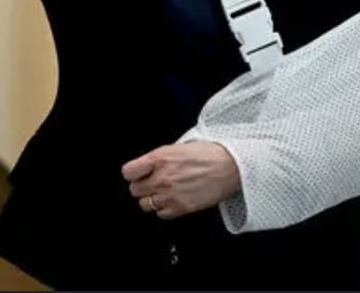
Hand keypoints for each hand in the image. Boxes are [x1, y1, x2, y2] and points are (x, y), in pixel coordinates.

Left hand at [121, 141, 240, 219]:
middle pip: (135, 190)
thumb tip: (148, 164)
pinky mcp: (182, 208)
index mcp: (160, 158)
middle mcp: (162, 177)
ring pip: (145, 204)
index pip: (128, 172)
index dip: (132, 173)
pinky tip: (172, 200)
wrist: (230, 166)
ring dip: (151, 198)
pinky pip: (161, 214)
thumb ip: (160, 156)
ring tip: (162, 192)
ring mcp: (171, 194)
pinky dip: (164, 209)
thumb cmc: (209, 153)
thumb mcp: (179, 145)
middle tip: (151, 182)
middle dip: (141, 186)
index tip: (136, 173)